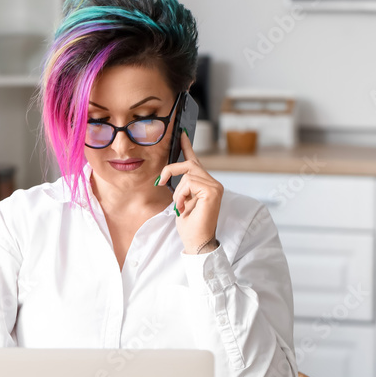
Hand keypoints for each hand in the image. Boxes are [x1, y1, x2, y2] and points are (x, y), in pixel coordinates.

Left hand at [155, 129, 223, 253]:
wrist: (197, 242)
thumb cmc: (190, 225)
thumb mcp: (181, 201)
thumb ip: (181, 186)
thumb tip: (169, 176)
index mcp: (206, 184)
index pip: (195, 161)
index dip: (187, 147)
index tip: (182, 134)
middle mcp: (213, 183)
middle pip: (189, 163)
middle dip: (171, 170)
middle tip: (160, 182)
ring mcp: (215, 186)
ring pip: (187, 174)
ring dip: (177, 192)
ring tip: (181, 207)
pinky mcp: (213, 191)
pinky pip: (188, 183)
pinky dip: (181, 196)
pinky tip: (184, 208)